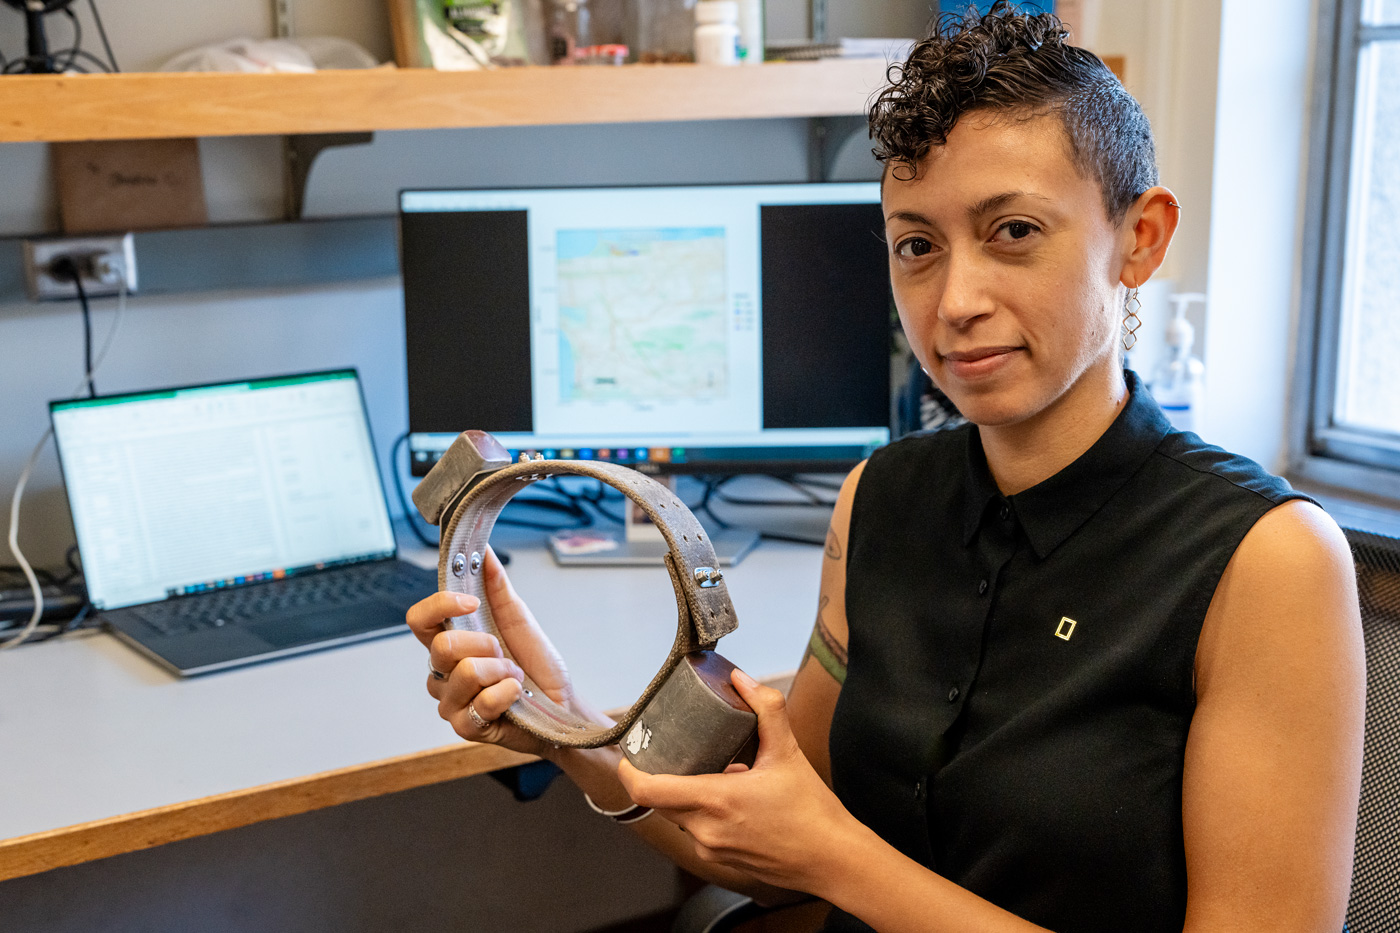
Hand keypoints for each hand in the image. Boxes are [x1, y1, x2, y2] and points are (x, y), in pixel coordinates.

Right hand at [405, 548, 579, 756]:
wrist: (562, 703)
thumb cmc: (536, 665)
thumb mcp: (519, 619)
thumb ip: (496, 586)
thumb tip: (483, 551)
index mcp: (449, 643)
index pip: (419, 621)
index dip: (439, 606)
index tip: (472, 602)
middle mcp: (442, 673)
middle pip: (443, 647)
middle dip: (486, 645)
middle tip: (505, 654)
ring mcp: (450, 702)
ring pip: (465, 672)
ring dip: (502, 671)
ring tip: (513, 677)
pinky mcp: (464, 727)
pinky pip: (482, 702)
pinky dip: (508, 694)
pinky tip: (515, 697)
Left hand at [617, 669, 868, 895]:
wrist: (832, 859)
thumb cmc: (811, 810)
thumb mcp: (788, 752)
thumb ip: (765, 709)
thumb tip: (741, 680)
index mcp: (715, 800)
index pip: (647, 790)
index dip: (629, 770)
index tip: (629, 751)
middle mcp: (705, 830)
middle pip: (660, 801)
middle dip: (659, 776)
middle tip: (669, 751)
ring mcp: (711, 850)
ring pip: (678, 817)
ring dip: (685, 795)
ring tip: (711, 773)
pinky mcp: (720, 862)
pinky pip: (697, 833)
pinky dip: (702, 814)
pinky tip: (729, 800)